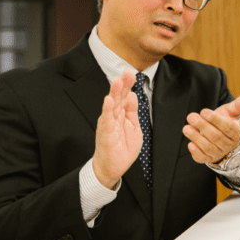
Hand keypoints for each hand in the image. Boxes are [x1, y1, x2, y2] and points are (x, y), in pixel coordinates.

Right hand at [92, 71, 141, 188]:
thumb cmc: (122, 148)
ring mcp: (109, 124)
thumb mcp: (133, 127)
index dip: (128, 85)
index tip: (131, 73)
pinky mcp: (106, 134)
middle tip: (126, 71)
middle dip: (122, 85)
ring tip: (117, 81)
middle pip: (118, 98)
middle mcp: (113, 116)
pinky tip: (108, 100)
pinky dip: (107, 110)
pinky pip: (107, 120)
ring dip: (114, 93)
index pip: (125, 96)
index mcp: (121, 114)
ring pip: (111, 106)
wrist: (113, 167)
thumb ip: (132, 112)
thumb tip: (133, 95)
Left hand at [183, 94, 239, 163]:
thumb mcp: (231, 113)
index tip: (203, 111)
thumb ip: (238, 105)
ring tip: (186, 128)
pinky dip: (196, 152)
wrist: (220, 138)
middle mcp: (228, 144)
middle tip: (191, 116)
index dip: (215, 120)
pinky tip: (190, 144)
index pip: (227, 127)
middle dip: (202, 126)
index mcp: (235, 132)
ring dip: (196, 137)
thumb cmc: (224, 122)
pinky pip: (202, 158)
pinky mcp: (208, 159)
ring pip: (208, 147)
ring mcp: (218, 153)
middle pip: (216, 137)